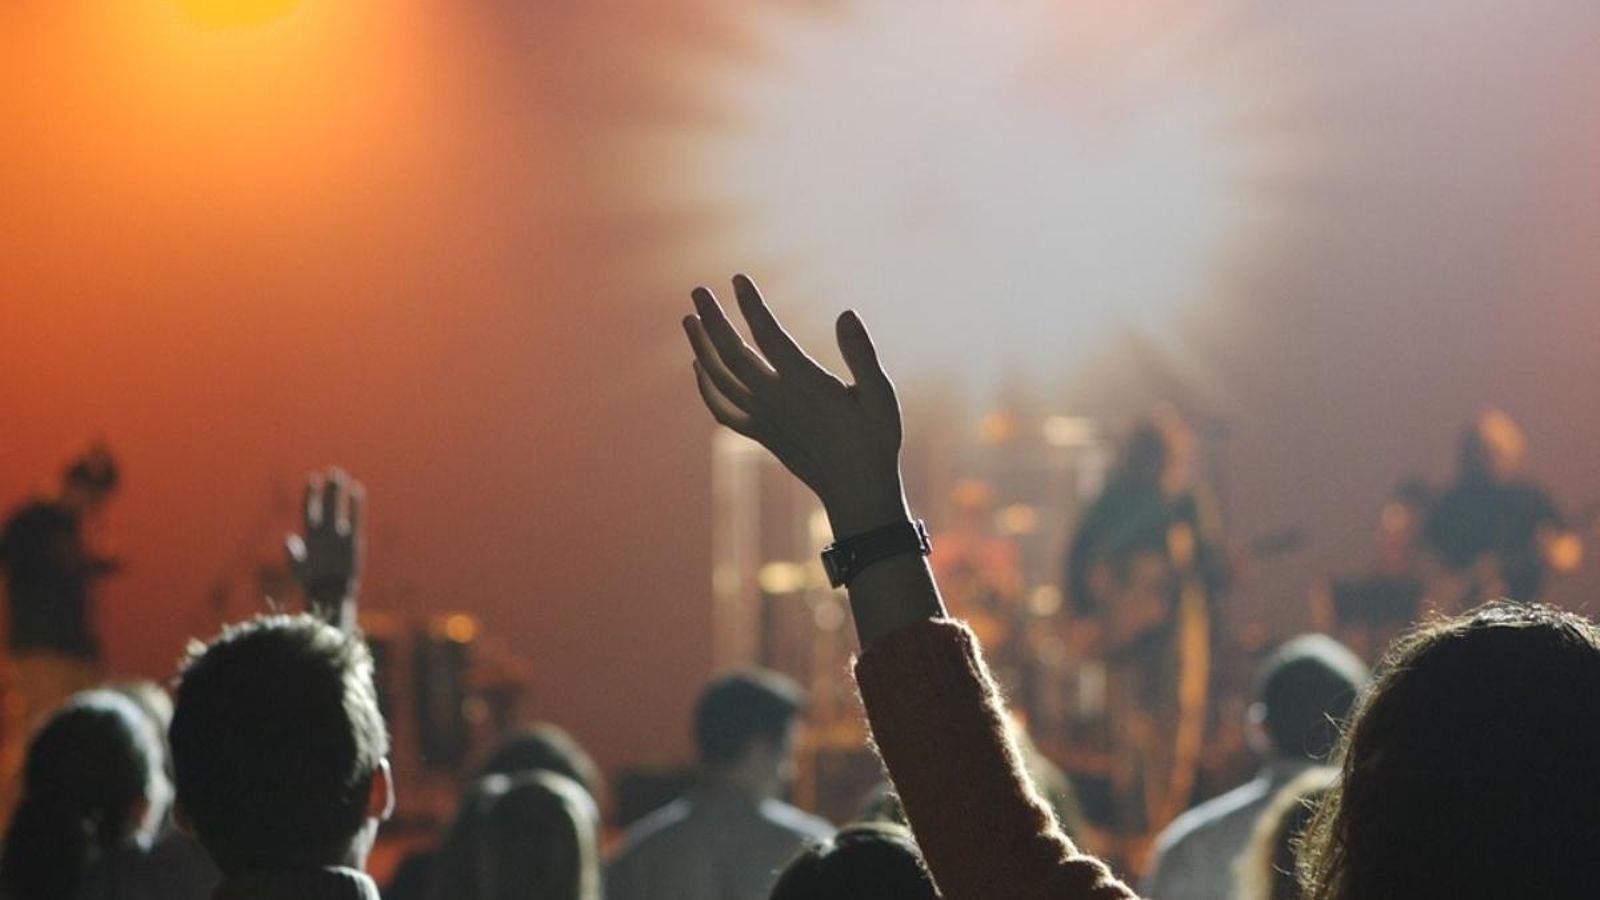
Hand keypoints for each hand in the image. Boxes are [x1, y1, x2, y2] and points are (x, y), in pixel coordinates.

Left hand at [285, 468, 363, 627]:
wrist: (329, 593)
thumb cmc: (310, 581)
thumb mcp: (298, 568)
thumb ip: (293, 553)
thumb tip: (288, 538)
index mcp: (309, 535)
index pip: (310, 509)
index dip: (311, 495)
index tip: (312, 478)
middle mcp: (324, 532)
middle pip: (326, 506)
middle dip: (328, 490)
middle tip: (332, 472)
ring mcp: (338, 535)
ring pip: (340, 509)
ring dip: (340, 494)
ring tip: (343, 477)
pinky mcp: (352, 541)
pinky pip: (354, 519)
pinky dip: (355, 505)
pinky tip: (356, 490)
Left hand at [683, 274, 908, 535]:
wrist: (856, 491)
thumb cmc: (875, 440)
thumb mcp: (881, 396)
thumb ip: (862, 354)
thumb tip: (846, 314)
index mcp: (806, 385)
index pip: (769, 336)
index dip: (751, 306)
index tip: (738, 279)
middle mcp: (777, 400)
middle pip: (731, 354)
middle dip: (712, 319)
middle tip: (697, 291)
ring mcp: (764, 419)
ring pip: (719, 379)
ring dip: (700, 347)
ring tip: (689, 319)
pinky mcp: (760, 434)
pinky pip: (722, 409)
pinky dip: (705, 388)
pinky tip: (698, 368)